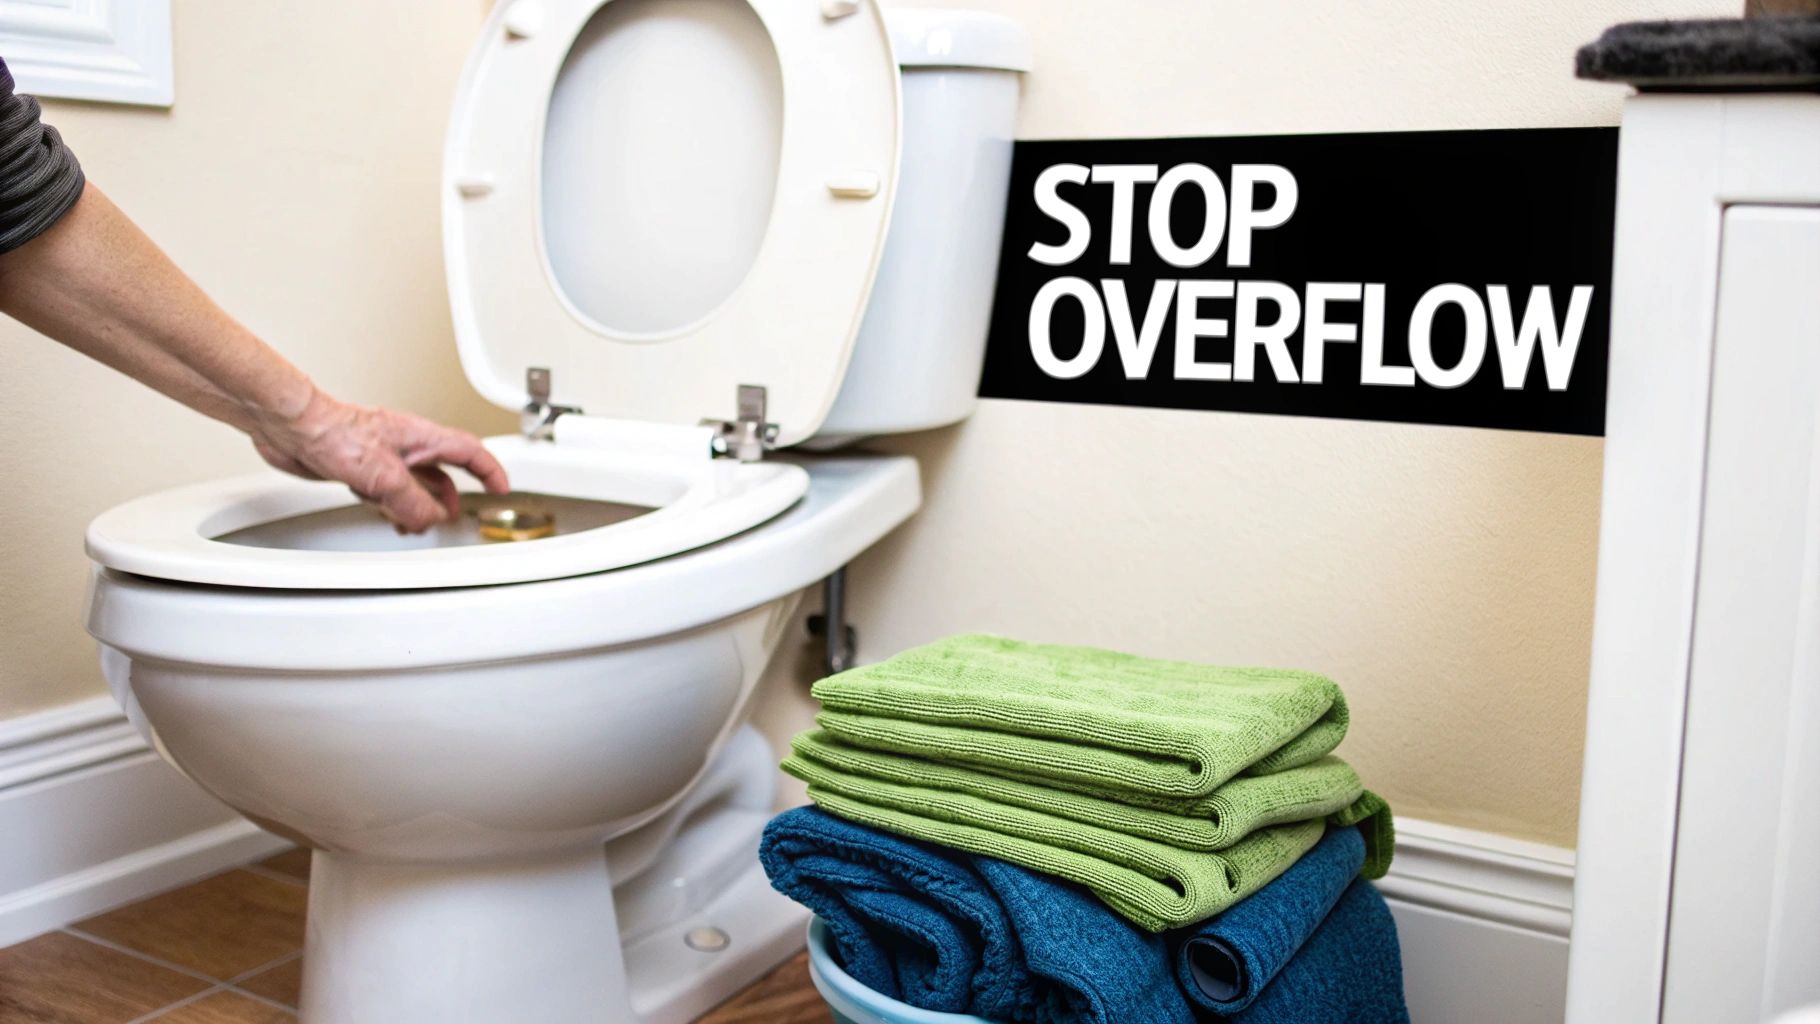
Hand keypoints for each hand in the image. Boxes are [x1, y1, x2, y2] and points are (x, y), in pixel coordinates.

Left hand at [248, 388, 510, 532]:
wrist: (290, 427)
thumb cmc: (331, 432)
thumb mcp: (383, 476)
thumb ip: (412, 502)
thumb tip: (428, 520)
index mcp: (420, 438)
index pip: (470, 452)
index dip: (490, 471)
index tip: (501, 488)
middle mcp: (405, 445)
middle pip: (443, 473)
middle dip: (450, 499)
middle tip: (453, 517)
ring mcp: (383, 456)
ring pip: (415, 485)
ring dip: (417, 508)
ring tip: (414, 524)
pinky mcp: (361, 466)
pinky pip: (389, 491)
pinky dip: (393, 507)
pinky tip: (385, 514)